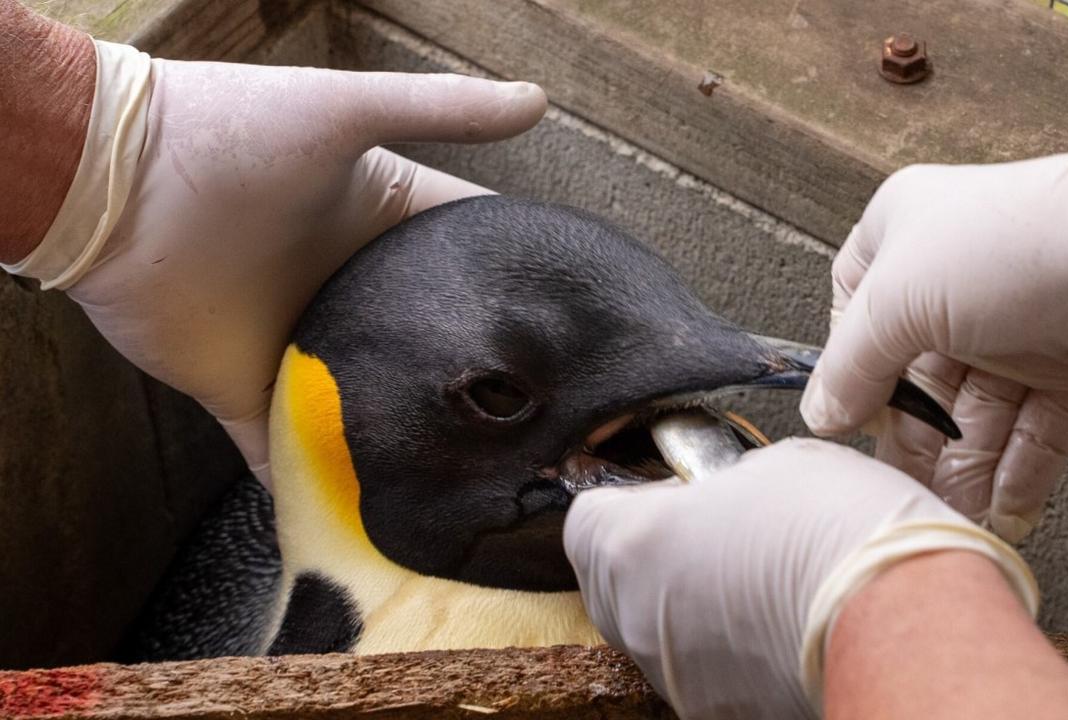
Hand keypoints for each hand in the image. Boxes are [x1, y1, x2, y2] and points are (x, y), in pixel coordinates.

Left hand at [7, 42, 545, 485]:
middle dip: (472, 391)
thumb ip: (442, 111)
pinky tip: (363, 530)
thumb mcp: (346, 112)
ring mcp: (303, 349)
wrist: (114, 187)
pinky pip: (288, 458)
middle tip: (540, 439)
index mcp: (384, 234)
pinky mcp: (248, 395)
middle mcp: (352, 296)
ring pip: (370, 413)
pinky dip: (314, 493)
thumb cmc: (231, 135)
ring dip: (406, 448)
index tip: (577, 340)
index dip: (518, 297)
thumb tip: (540, 101)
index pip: (467, 267)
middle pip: (426, 351)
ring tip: (473, 494)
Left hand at [564, 438, 1035, 719]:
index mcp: (633, 545)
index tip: (660, 489)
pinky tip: (774, 625)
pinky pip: (700, 672)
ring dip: (686, 603)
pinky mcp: (719, 714)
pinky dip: (724, 650)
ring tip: (753, 578)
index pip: (583, 517)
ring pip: (654, 633)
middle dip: (648, 552)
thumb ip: (725, 483)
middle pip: (610, 581)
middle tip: (710, 528)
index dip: (622, 497)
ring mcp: (676, 677)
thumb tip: (725, 495)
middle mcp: (639, 619)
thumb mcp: (776, 465)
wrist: (903, 625)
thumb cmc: (841, 534)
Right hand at [799, 134, 1067, 541]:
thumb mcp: (894, 303)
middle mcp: (959, 272)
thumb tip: (821, 416)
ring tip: (958, 513)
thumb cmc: (1005, 251)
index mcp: (905, 232)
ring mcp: (1017, 315)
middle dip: (918, 436)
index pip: (857, 308)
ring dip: (967, 464)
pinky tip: (1004, 508)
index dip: (852, 366)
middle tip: (906, 488)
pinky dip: (1019, 466)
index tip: (853, 414)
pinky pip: (1034, 420)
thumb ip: (849, 369)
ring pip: (978, 404)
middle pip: (920, 372)